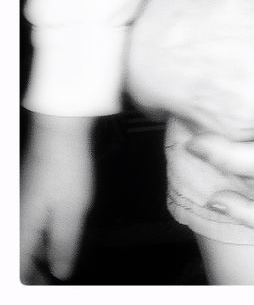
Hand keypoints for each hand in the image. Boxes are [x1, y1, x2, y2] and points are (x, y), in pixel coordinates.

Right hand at [20, 115, 94, 282]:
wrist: (60, 131)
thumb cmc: (65, 167)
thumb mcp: (72, 212)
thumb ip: (65, 244)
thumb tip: (60, 270)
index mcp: (22, 227)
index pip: (18, 267)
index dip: (31, 280)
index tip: (47, 286)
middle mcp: (17, 217)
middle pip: (19, 253)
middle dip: (33, 271)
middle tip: (52, 278)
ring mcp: (21, 203)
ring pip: (24, 238)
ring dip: (36, 255)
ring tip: (55, 264)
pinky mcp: (29, 193)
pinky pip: (29, 223)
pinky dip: (39, 237)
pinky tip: (54, 237)